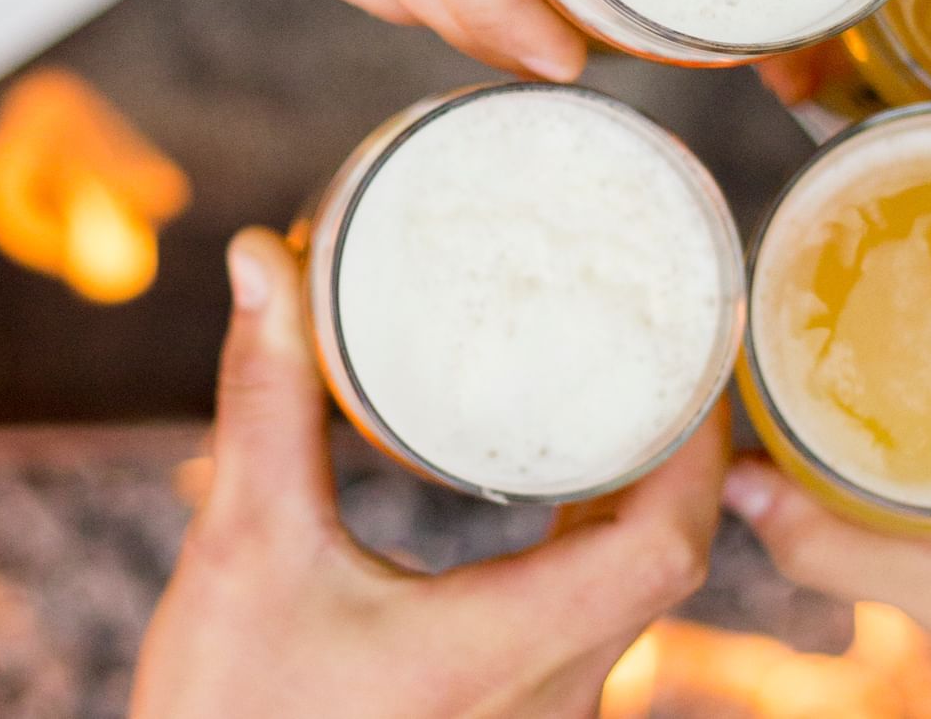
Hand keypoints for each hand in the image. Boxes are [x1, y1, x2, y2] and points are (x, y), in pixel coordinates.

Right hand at [132, 229, 729, 717]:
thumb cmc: (231, 711)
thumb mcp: (244, 546)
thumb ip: (266, 399)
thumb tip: (264, 257)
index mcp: (501, 648)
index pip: (665, 546)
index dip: (699, 445)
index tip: (692, 351)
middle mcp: (550, 695)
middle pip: (667, 562)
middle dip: (678, 449)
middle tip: (657, 343)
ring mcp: (539, 716)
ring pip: (633, 597)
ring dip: (642, 498)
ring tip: (618, 394)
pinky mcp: (510, 718)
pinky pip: (594, 619)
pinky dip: (597, 543)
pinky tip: (558, 489)